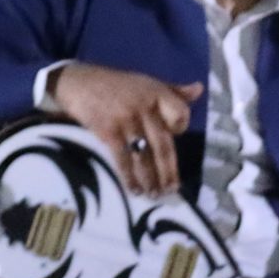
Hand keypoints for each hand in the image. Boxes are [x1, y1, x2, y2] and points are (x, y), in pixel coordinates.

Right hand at [53, 63, 200, 197]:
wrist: (79, 82)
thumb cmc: (116, 84)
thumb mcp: (146, 82)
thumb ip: (173, 91)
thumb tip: (199, 90)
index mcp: (156, 92)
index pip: (179, 113)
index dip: (180, 128)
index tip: (177, 139)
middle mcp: (144, 106)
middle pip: (162, 143)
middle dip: (168, 170)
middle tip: (171, 190)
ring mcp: (125, 119)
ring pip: (144, 155)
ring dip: (150, 179)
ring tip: (155, 195)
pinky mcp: (107, 130)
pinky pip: (122, 159)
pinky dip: (129, 177)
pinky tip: (134, 190)